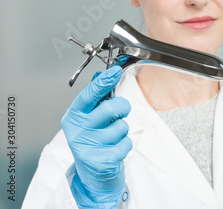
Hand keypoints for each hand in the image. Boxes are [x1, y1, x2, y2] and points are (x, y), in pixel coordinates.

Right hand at [61, 66, 132, 206]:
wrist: (92, 173)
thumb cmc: (92, 140)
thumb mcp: (89, 117)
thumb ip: (96, 97)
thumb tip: (100, 74)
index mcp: (74, 117)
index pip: (88, 95)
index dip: (103, 82)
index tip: (115, 71)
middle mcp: (78, 131)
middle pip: (110, 108)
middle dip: (121, 108)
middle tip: (119, 114)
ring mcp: (89, 147)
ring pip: (121, 126)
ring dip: (122, 130)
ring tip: (112, 137)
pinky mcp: (102, 161)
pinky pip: (126, 143)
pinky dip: (125, 144)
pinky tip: (114, 149)